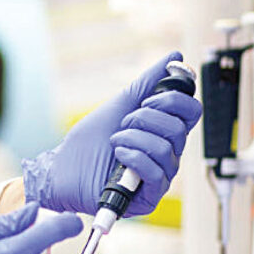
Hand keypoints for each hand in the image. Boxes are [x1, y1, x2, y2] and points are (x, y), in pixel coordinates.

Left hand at [23, 51, 202, 215]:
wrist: (63, 170)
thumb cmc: (89, 142)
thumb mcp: (119, 105)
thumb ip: (148, 83)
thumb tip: (174, 57)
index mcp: (164, 133)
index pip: (191, 113)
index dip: (174, 100)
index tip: (148, 99)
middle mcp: (166, 155)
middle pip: (179, 128)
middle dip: (145, 119)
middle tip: (123, 124)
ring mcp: (159, 177)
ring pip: (164, 148)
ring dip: (133, 138)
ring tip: (115, 142)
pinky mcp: (148, 197)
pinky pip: (155, 172)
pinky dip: (133, 157)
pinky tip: (117, 156)